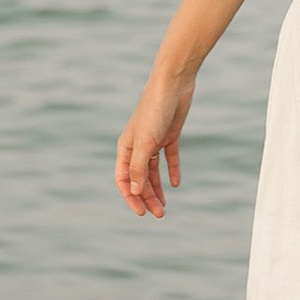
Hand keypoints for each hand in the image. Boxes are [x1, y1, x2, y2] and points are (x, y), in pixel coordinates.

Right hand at [116, 68, 194, 220]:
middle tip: (159, 215)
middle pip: (140, 178)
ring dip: (158, 189)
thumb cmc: (154, 110)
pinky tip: (176, 184)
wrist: (173, 84)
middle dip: (147, 198)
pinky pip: (169, 158)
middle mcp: (137, 146)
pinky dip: (172, 170)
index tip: (141, 213)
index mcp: (125, 147)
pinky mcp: (169, 135)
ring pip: (153, 171)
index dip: (131, 197)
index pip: (123, 179)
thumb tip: (135, 192)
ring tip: (165, 207)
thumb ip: (139, 168)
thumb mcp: (145, 142)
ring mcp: (154, 141)